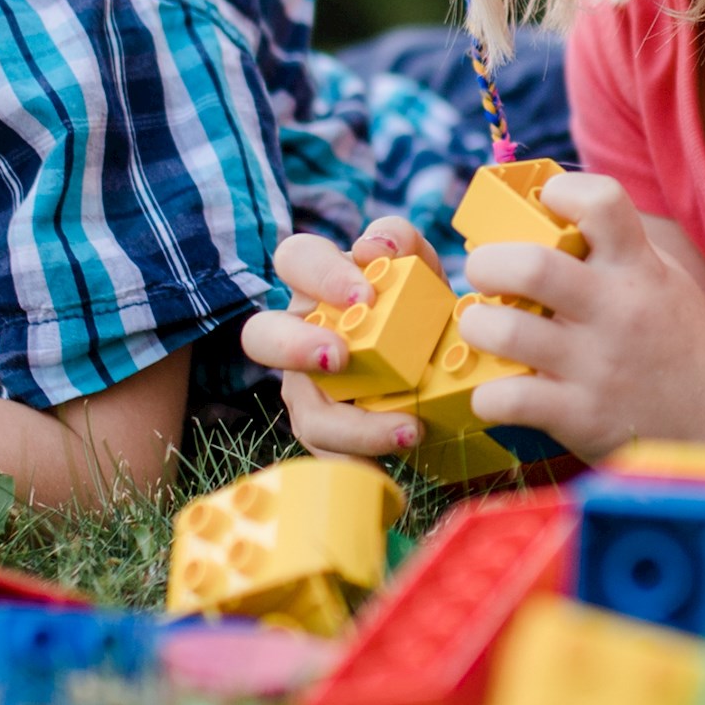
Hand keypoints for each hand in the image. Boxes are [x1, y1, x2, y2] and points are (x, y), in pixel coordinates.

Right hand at [236, 216, 451, 460]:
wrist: (444, 364)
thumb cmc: (418, 307)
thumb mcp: (422, 271)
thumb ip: (406, 244)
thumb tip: (380, 245)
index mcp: (319, 284)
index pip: (296, 259)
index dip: (323, 274)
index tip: (365, 293)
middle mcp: (300, 334)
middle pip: (261, 336)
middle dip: (294, 347)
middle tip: (340, 356)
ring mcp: (308, 388)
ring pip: (307, 412)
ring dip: (353, 426)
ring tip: (407, 428)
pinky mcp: (327, 432)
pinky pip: (334, 455)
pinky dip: (368, 460)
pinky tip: (402, 458)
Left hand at [442, 173, 704, 461]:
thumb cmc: (680, 340)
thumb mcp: (661, 278)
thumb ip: (613, 247)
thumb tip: (546, 209)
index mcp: (638, 268)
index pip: (600, 202)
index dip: (560, 192)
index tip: (545, 207)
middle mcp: (616, 311)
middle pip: (531, 266)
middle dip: (487, 263)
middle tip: (486, 275)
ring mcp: (597, 366)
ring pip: (504, 332)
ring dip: (478, 326)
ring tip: (484, 329)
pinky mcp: (580, 416)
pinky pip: (507, 398)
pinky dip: (487, 395)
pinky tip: (499, 391)